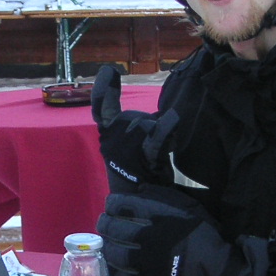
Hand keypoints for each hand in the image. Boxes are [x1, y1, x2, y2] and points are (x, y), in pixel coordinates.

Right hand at [91, 65, 179, 192]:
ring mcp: (125, 149)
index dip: (105, 89)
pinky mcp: (141, 158)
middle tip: (153, 150)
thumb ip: (145, 128)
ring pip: (148, 125)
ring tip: (161, 155)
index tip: (109, 71)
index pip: (102, 107)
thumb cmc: (141, 175)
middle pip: (138, 117)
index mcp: (109, 134)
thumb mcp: (138, 146)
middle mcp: (112, 139)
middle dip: (151, 127)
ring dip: (161, 135)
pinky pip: (155, 140)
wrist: (141, 205)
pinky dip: (165, 130)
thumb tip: (165, 116)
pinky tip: (174, 119)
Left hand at [98, 185, 232, 275]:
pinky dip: (115, 270)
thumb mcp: (188, 206)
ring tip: (107, 243)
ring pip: (113, 252)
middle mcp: (148, 236)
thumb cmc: (202, 234)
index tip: (112, 204)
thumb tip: (138, 189)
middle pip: (112, 227)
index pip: (122, 204)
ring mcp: (145, 260)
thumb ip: (162, 197)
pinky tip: (115, 264)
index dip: (112, 203)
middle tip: (104, 222)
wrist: (216, 267)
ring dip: (106, 245)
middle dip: (104, 222)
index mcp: (158, 216)